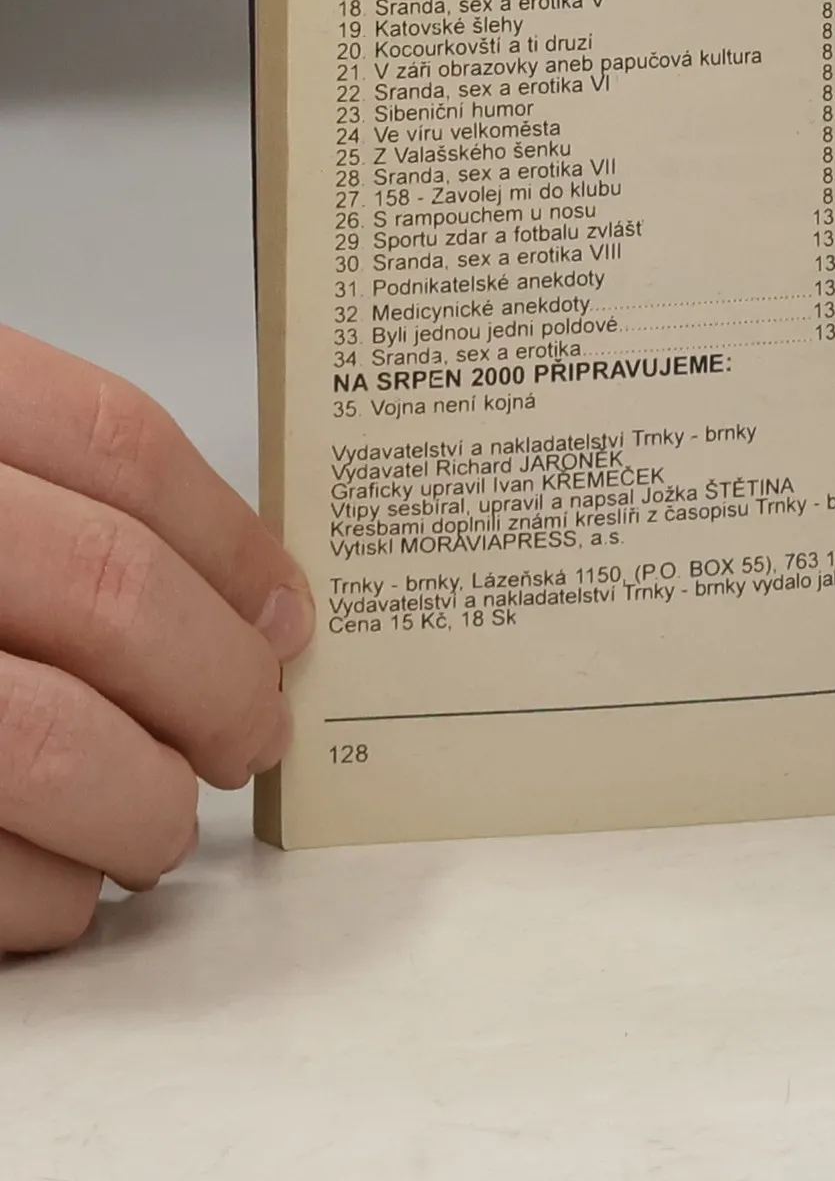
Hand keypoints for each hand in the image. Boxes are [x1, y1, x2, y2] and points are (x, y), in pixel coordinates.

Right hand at [0, 326, 312, 952]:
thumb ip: (61, 494)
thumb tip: (257, 606)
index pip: (117, 447)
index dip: (229, 544)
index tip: (283, 617)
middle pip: (109, 594)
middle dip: (216, 683)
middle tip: (250, 730)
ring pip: (51, 743)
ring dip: (145, 803)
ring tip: (160, 818)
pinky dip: (43, 895)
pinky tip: (61, 885)